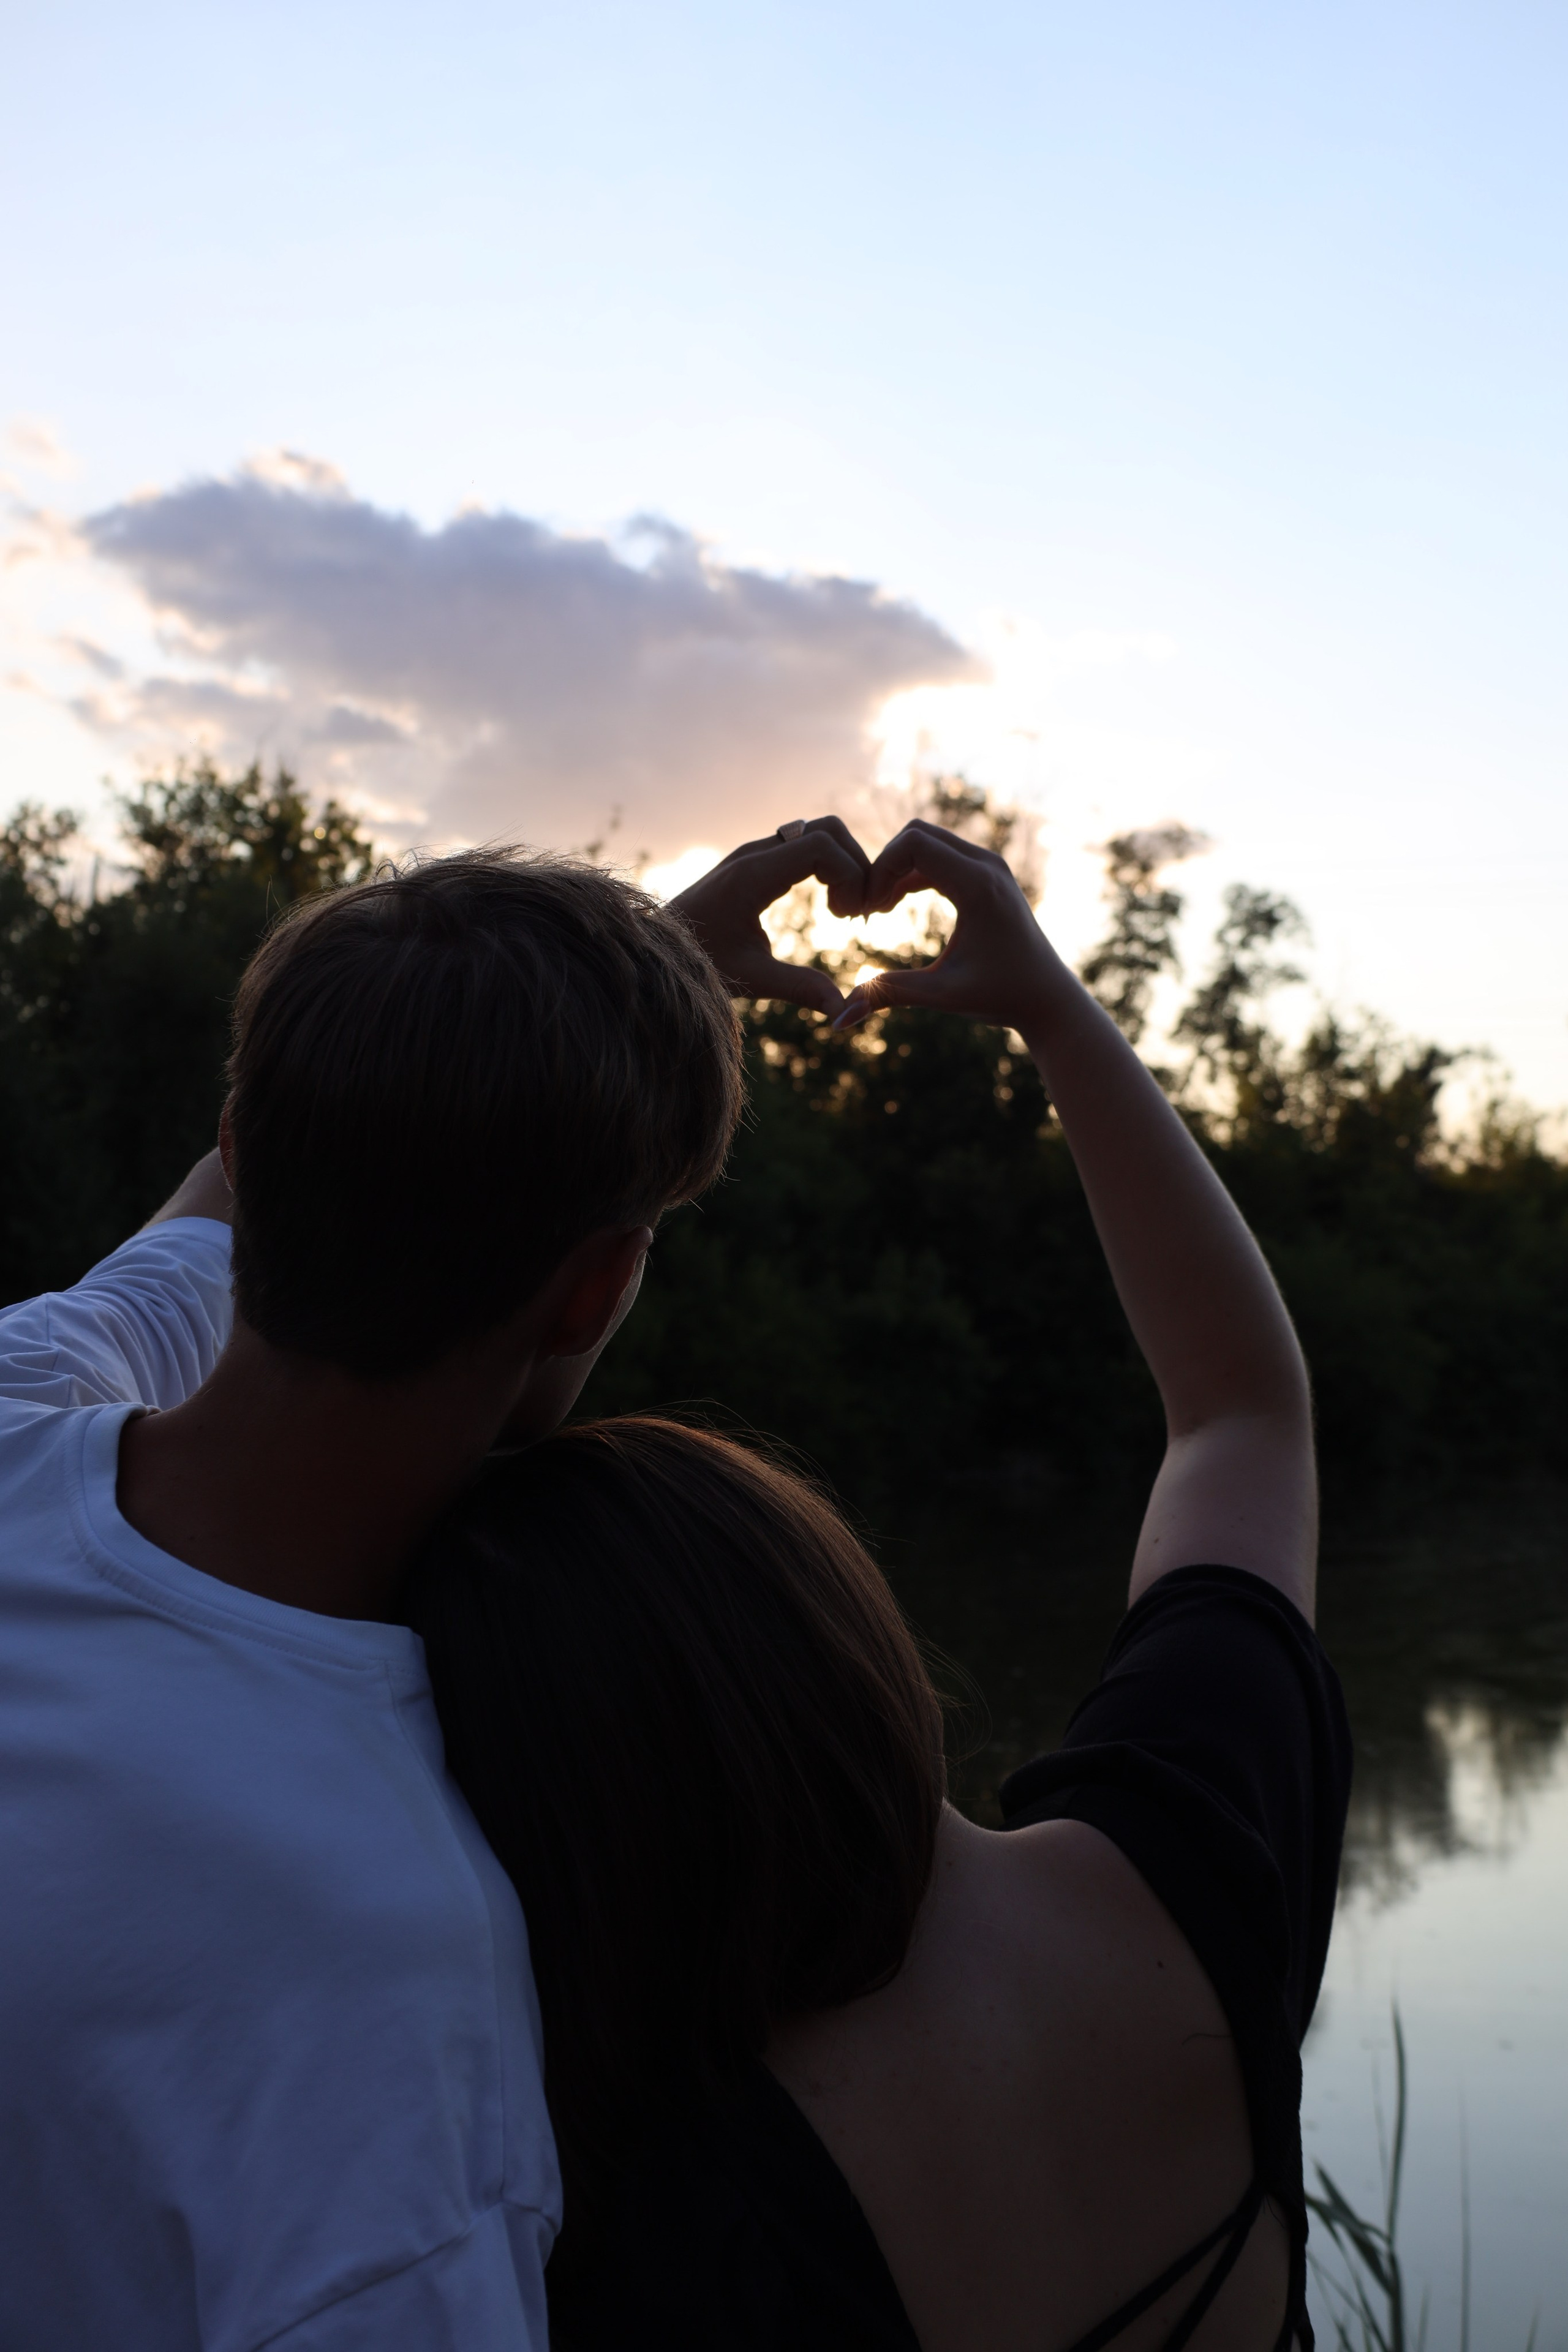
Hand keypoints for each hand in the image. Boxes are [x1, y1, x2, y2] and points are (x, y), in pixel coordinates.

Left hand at [669, 817, 870, 1018]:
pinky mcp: (756, 862)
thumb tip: (845, 1012)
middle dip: (855, 865)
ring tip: (843, 913)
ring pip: (819, 833)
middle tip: (854, 914)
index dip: (851, 874)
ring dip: (843, 865)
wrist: (656, 950)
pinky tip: (829, 908)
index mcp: (753, 875)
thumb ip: (801, 989)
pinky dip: (828, 868)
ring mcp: (755, 854)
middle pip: (827, 829)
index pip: (822, 846)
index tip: (851, 918)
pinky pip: (805, 847)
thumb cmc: (697, 963)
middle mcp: (754, 854)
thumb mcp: (751, 979)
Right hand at [832, 820, 1059, 1031]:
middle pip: (917, 835)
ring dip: (896, 870)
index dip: (879, 869)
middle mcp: (987, 865)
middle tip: (865, 911)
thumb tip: (839, 1019)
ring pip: (927, 842)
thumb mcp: (941, 995)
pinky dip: (912, 874)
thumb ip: (888, 995)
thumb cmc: (1001, 996)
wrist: (1047, 997)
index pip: (913, 843)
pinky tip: (893, 906)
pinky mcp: (987, 875)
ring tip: (875, 911)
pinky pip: (939, 856)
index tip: (865, 911)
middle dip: (883, 866)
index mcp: (978, 886)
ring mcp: (989, 867)